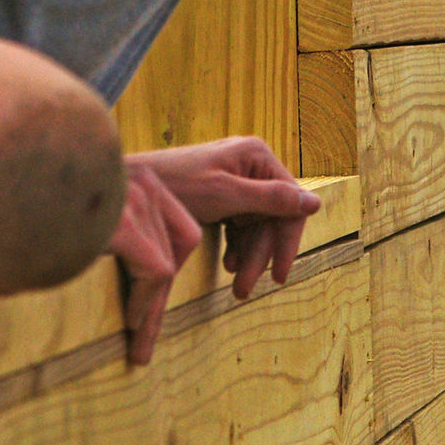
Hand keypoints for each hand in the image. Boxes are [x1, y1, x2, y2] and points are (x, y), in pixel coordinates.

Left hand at [106, 137, 321, 364]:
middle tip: (245, 288)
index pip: (290, 203)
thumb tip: (315, 203)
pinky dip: (236, 247)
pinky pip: (238, 225)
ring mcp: (235, 180)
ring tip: (235, 284)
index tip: (278, 273)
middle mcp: (250, 164)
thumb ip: (270, 199)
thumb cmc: (175, 184)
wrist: (129, 185)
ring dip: (248, 256)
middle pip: (272, 217)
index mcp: (256, 156)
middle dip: (260, 255)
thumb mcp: (225, 195)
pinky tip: (227, 266)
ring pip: (255, 225)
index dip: (286, 241)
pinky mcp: (219, 194)